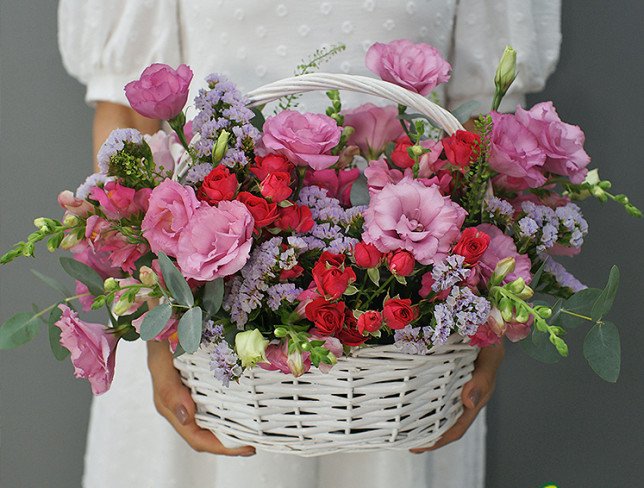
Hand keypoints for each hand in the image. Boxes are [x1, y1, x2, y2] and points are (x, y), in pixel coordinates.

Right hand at [147, 340, 255, 455]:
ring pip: (212, 421)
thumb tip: (186, 418)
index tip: (246, 447)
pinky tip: (247, 406)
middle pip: (207, 434)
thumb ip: (168, 389)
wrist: (158, 315)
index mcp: (170, 405)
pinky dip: (232, 408)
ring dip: (233, 428)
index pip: (197, 437)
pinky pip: (216, 402)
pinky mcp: (199, 382)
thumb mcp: (160, 361)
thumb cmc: (159, 337)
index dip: (222, 447)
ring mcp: (190, 394)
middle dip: (231, 442)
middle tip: (257, 442)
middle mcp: (181, 404)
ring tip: (255, 430)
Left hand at [410, 342, 504, 452]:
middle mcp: (463, 392)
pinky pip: (430, 386)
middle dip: (425, 433)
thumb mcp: (491, 354)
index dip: (439, 439)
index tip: (418, 446)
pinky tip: (404, 395)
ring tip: (399, 425)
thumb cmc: (490, 333)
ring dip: (420, 416)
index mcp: (476, 394)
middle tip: (401, 439)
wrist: (485, 314)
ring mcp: (453, 382)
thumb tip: (469, 403)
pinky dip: (418, 394)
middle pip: (443, 421)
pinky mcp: (444, 369)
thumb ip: (483, 378)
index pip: (457, 425)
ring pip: (435, 405)